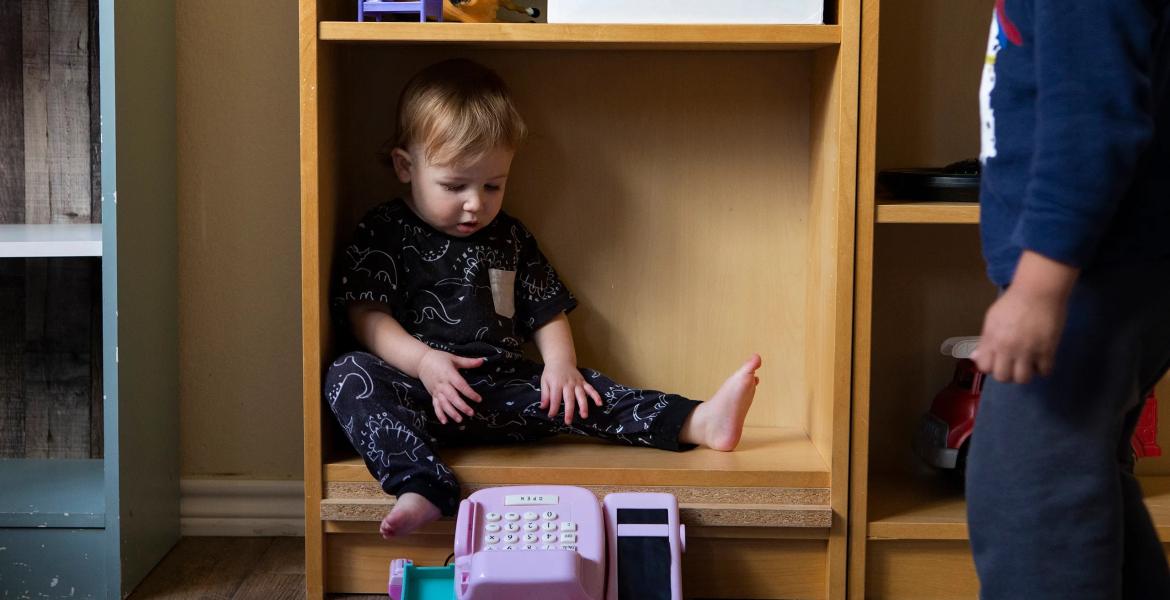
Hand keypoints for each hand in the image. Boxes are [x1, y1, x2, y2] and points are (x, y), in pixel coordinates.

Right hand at [417, 349, 483, 423]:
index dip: (470, 393)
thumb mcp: (454, 358)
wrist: (421, 361)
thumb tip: (482, 360)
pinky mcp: (432, 394)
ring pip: (444, 403)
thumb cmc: (439, 358)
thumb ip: (468, 362)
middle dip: (462, 406)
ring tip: (459, 420)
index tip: (478, 399)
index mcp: (449, 374)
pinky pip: (435, 405)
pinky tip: (444, 421)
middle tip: (471, 413)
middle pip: (452, 397)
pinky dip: (439, 414)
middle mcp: (442, 384)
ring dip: (451, 412)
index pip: (461, 385)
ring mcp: (436, 390)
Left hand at [540, 361, 601, 424]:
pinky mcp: (583, 382)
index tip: (551, 416)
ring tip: (584, 415)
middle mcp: (568, 384)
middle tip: (568, 422)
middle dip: (569, 411)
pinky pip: (591, 389)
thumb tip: (543, 407)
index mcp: (557, 384)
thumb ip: (545, 395)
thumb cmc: (551, 373)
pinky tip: (600, 403)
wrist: (561, 360)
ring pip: (581, 395)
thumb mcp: (544, 382)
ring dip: (583, 406)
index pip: (555, 399)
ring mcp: (577, 383)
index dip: (553, 408)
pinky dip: (596, 396)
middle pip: (569, 399)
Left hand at [971, 251, 1076, 383]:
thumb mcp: (992, 319)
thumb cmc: (1013, 302)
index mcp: (991, 339)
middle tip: (1014, 365)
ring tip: (1029, 364)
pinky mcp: (1047, 349)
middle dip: (1008, 374)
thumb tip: (975, 357)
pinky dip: (1043, 368)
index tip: (998, 361)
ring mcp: (1027, 350)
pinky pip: (1044, 371)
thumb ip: (985, 340)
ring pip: (1023, 379)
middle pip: (1002, 377)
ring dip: (1025, 374)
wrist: (1039, 290)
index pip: (984, 367)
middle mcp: (1007, 347)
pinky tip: (1042, 359)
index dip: (991, 366)